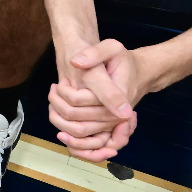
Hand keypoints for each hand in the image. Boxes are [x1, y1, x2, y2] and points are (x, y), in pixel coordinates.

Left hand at [49, 38, 145, 160]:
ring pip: (80, 137)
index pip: (79, 101)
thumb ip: (95, 53)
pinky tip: (60, 120)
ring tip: (53, 104)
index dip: (64, 92)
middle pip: (77, 124)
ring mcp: (112, 125)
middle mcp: (115, 116)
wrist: (138, 74)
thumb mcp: (112, 48)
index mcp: (115, 96)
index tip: (60, 83)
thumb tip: (75, 62)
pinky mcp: (108, 129)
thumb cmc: (123, 61)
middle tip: (53, 90)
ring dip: (61, 123)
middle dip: (58, 108)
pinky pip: (88, 144)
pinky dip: (72, 140)